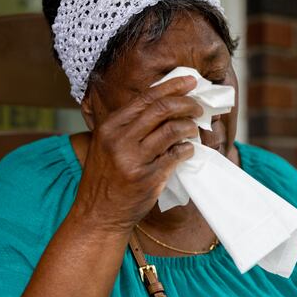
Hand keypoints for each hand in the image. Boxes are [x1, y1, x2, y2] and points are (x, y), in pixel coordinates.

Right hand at [71, 75, 202, 232]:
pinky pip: (176, 155)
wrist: (97, 215)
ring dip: (189, 127)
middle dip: (186, 103)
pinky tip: (189, 150)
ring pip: (172, 130)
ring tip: (195, 129)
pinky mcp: (147, 178)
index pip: (146, 98)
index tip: (190, 81)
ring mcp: (133, 159)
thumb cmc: (105, 179)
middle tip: (198, 107)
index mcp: (110, 127)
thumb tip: (164, 105)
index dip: (172, 86)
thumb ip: (129, 126)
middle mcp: (119, 139)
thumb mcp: (106, 145)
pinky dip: (188, 149)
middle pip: (161, 109)